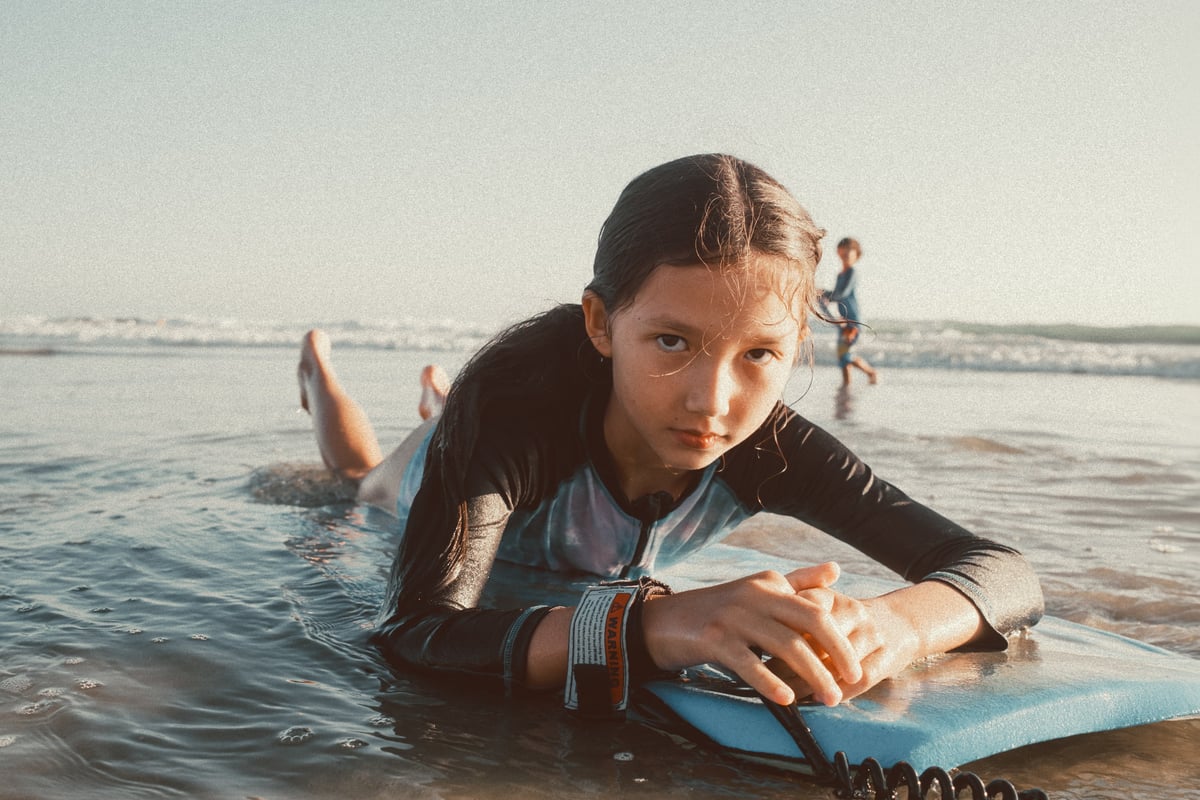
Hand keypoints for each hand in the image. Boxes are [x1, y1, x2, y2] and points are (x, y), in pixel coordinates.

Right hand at [642, 562, 865, 706]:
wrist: (661, 622)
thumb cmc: (716, 610)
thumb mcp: (757, 589)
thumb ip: (798, 581)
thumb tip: (837, 568)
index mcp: (768, 584)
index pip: (815, 609)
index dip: (839, 637)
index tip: (854, 664)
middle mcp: (754, 595)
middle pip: (808, 623)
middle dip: (836, 653)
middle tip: (852, 682)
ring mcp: (733, 616)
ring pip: (785, 645)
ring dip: (812, 674)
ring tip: (829, 698)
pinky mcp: (714, 639)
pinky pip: (749, 663)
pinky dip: (770, 682)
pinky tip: (786, 700)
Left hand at [766, 592, 920, 703]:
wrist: (899, 623)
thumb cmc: (844, 621)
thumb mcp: (821, 608)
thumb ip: (791, 617)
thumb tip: (757, 640)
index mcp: (830, 597)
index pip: (803, 610)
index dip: (781, 630)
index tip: (760, 647)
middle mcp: (851, 611)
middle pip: (819, 637)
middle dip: (794, 659)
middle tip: (770, 676)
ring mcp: (871, 634)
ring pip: (839, 660)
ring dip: (815, 679)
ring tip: (792, 693)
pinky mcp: (887, 656)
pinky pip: (862, 677)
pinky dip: (840, 690)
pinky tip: (821, 699)